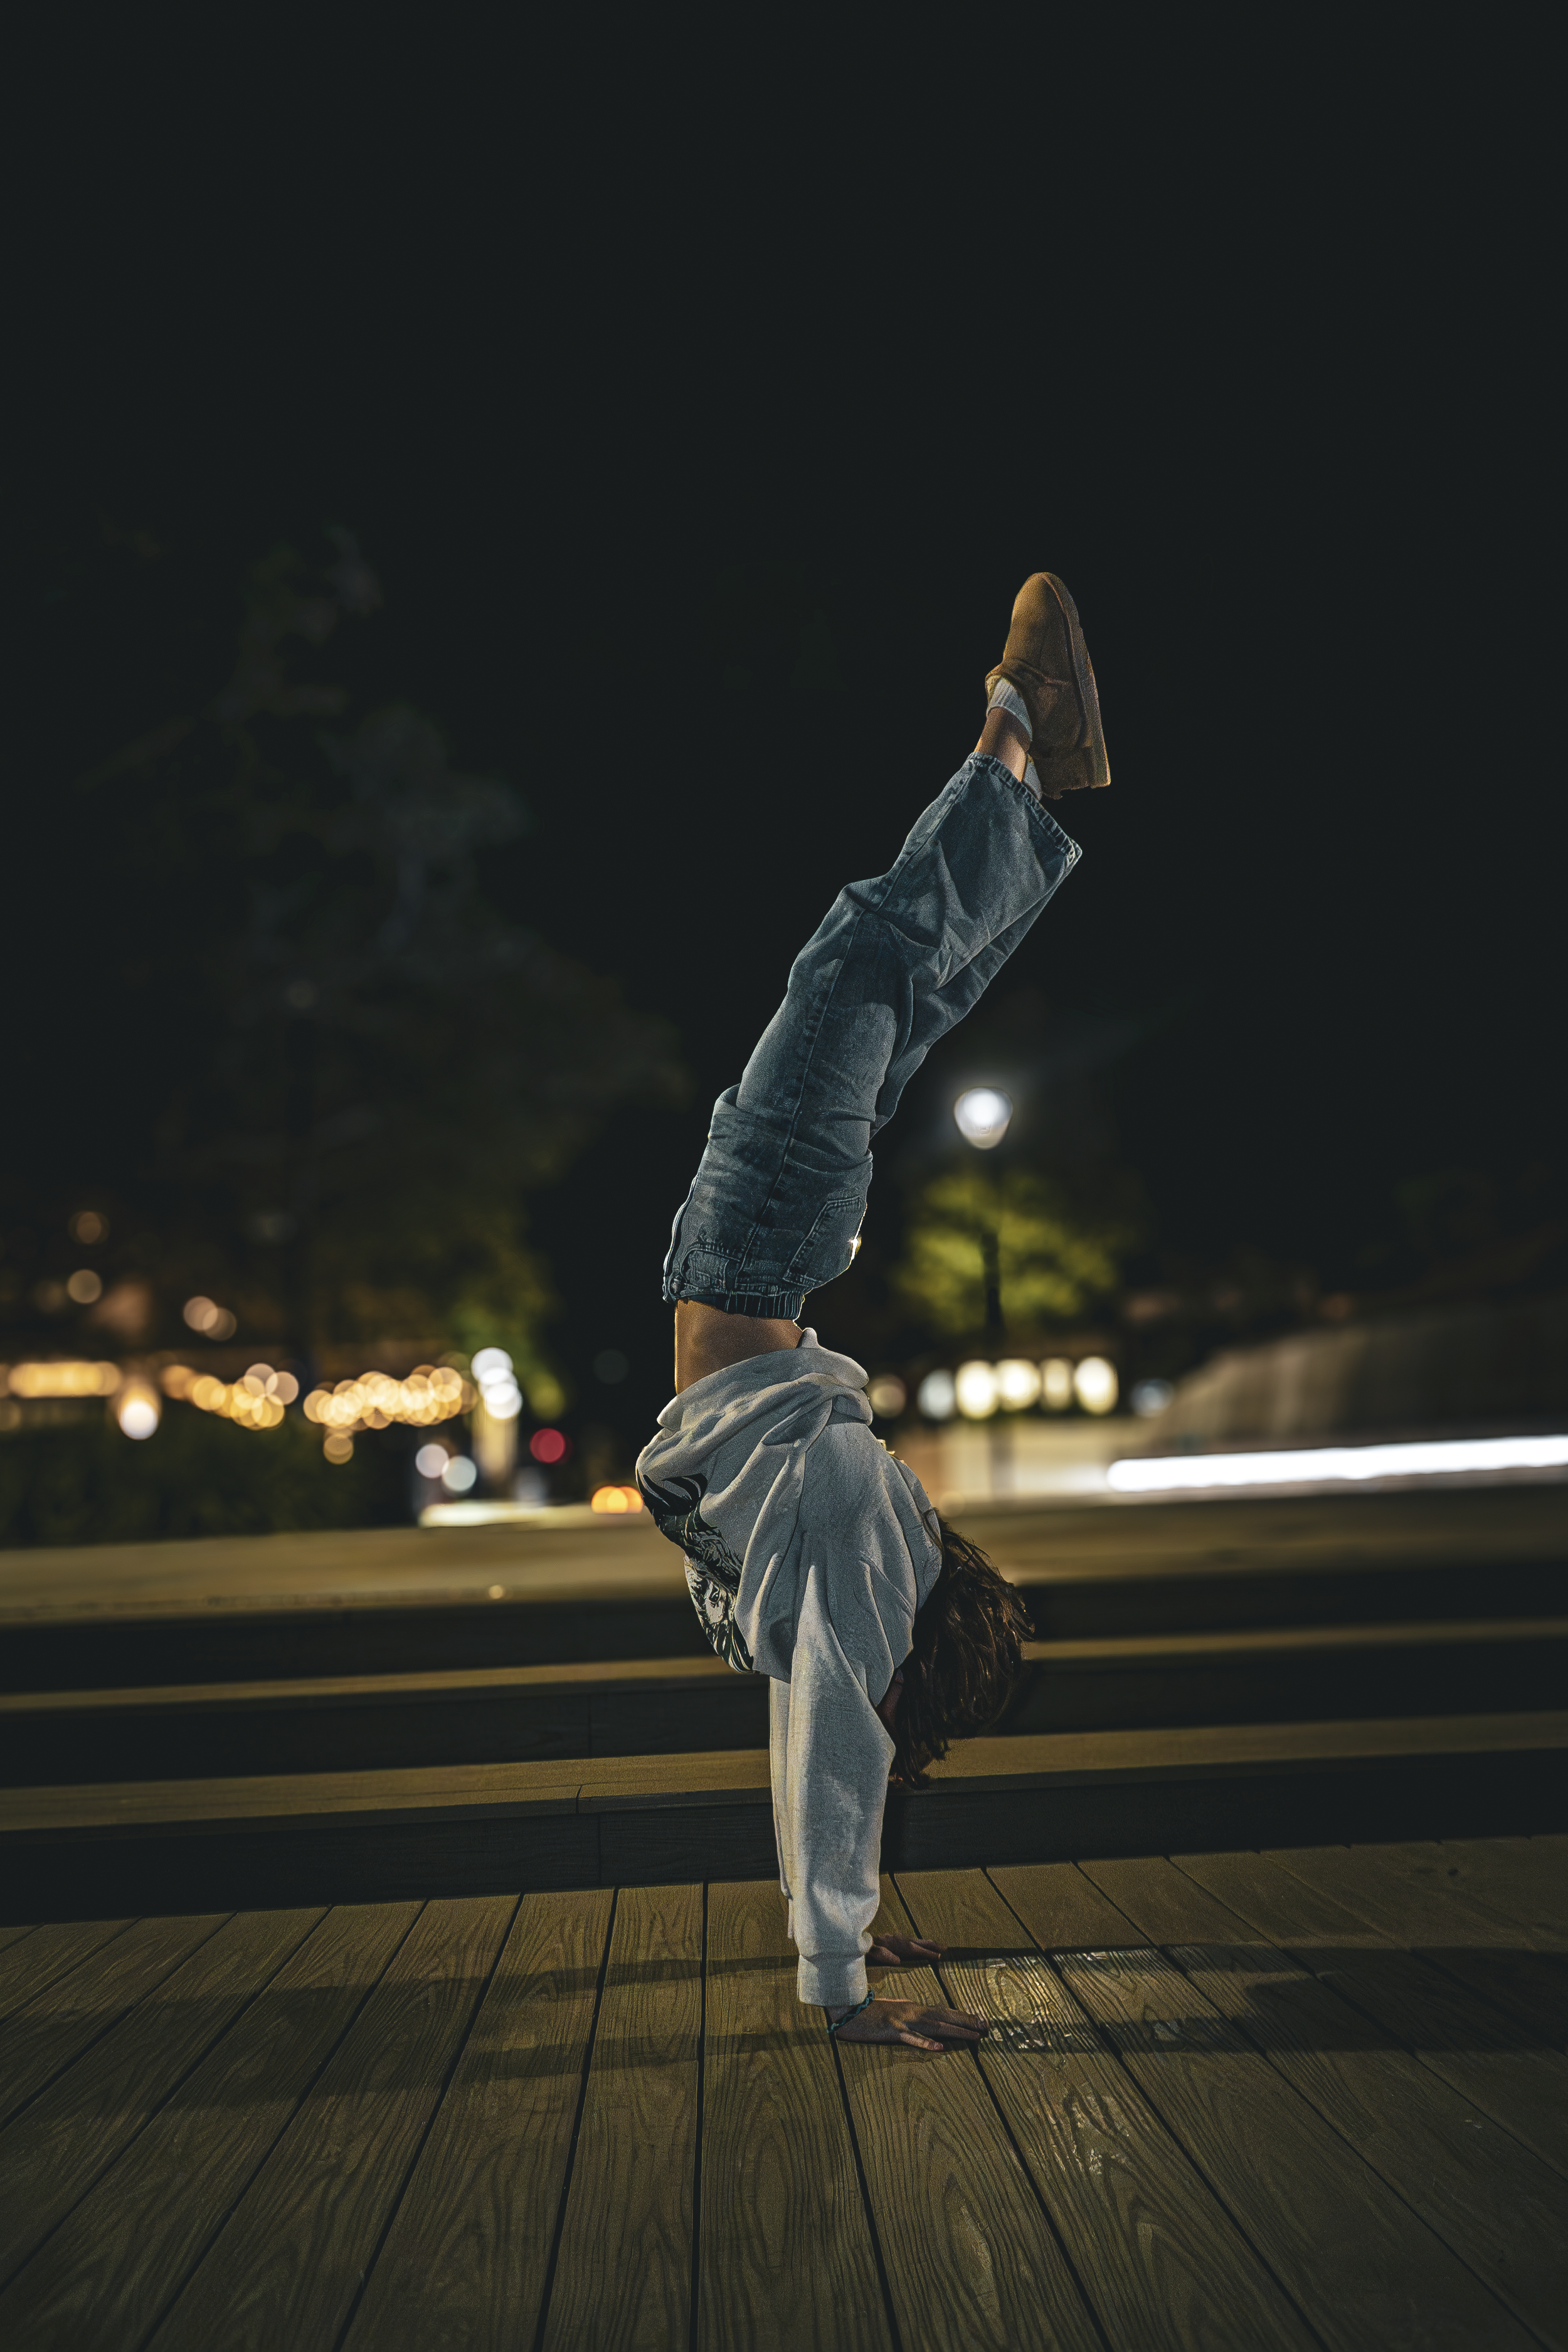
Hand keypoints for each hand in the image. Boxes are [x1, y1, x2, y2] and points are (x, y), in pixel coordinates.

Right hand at [830, 1997, 989, 2050]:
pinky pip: (910, 2039)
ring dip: (955, 2032)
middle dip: (967, 2023)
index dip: (962, 2016)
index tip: (980, 2020)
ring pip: (934, 2027)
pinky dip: (925, 2044)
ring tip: (974, 2037)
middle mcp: (911, 2011)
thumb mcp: (893, 2011)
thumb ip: (909, 2013)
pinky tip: (939, 2049)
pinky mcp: (891, 2032)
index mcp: (912, 2007)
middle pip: (944, 2017)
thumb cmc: (868, 2012)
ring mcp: (902, 2022)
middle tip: (987, 2027)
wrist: (845, 2009)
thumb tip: (926, 2017)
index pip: (942, 2011)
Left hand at [866, 1932, 942, 1967]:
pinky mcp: (894, 1939)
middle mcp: (899, 1940)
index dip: (927, 1953)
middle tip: (946, 1949)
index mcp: (896, 1944)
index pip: (915, 1949)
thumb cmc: (864, 1950)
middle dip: (932, 1946)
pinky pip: (911, 1942)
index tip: (940, 1957)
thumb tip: (898, 1960)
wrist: (856, 1939)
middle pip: (919, 1942)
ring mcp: (897, 1938)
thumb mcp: (871, 1953)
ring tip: (938, 1947)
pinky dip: (919, 1944)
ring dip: (927, 1944)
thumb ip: (883, 1955)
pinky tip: (920, 1946)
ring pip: (916, 1941)